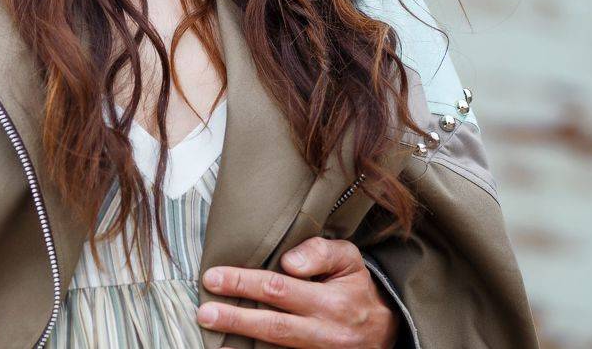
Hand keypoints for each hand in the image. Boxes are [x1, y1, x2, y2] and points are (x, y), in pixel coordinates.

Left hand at [196, 237, 397, 347]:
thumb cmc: (356, 286)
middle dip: (235, 319)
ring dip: (241, 342)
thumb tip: (288, 261)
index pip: (281, 289)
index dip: (245, 283)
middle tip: (204, 312)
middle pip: (274, 326)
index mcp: (333, 302)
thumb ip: (320, 252)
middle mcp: (326, 332)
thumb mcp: (349, 259)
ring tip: (211, 333)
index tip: (214, 277)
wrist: (386, 328)